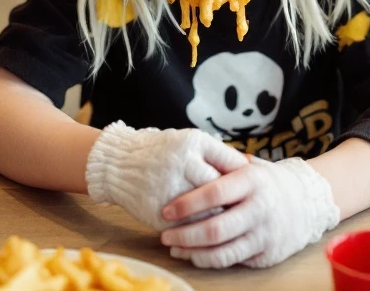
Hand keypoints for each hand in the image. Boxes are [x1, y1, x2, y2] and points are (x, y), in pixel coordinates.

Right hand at [84, 121, 248, 232]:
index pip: (230, 166)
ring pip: (206, 213)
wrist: (119, 164)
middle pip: (219, 191)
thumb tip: (251, 169)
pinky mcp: (157, 214)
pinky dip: (196, 229)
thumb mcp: (192, 140)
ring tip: (221, 217)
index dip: (242, 180)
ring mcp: (167, 190)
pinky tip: (200, 226)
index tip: (247, 187)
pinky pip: (186, 228)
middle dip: (231, 201)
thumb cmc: (164, 151)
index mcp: (192, 144)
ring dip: (215, 218)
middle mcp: (180, 165)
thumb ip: (220, 153)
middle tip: (238, 207)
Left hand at [161, 157, 338, 268]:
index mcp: (253, 180)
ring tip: (174, 248)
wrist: (307, 202)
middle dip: (184, 235)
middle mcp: (261, 208)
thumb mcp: (250, 166)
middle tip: (164, 235)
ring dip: (192, 252)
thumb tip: (183, 163)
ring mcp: (265, 234)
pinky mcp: (267, 254)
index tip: (166, 209)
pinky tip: (194, 255)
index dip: (187, 204)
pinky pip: (232, 261)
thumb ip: (221, 166)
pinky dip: (209, 260)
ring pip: (222, 252)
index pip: (215, 193)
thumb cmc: (267, 182)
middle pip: (215, 229)